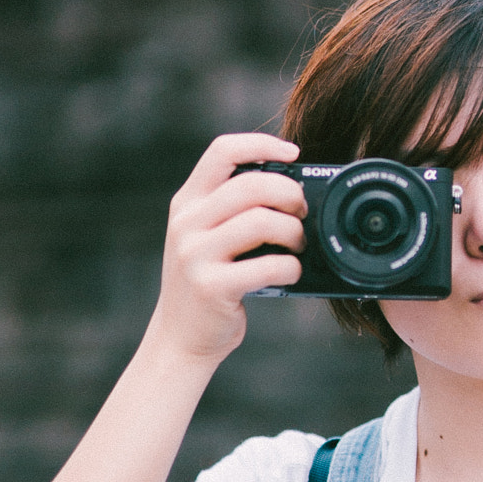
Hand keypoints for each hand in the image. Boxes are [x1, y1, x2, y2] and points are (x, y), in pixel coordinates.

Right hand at [148, 133, 306, 366]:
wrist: (180, 337)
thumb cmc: (206, 281)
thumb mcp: (203, 235)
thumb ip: (231, 208)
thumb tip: (291, 185)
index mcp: (187, 202)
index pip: (222, 151)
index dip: (262, 144)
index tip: (293, 153)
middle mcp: (186, 224)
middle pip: (251, 185)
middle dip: (290, 195)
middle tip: (302, 213)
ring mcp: (195, 255)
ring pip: (262, 222)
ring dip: (295, 233)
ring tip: (299, 246)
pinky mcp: (211, 287)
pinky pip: (268, 265)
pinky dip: (292, 267)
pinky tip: (291, 273)